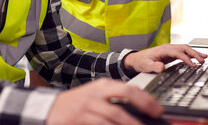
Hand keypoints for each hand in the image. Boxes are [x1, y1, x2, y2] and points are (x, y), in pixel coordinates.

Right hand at [46, 78, 162, 124]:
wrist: (49, 109)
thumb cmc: (77, 104)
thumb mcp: (95, 96)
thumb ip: (114, 99)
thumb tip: (141, 108)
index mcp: (102, 86)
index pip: (129, 88)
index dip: (146, 99)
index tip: (158, 110)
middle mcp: (95, 94)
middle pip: (123, 97)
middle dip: (142, 107)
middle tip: (155, 117)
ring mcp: (87, 107)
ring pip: (114, 116)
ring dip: (131, 124)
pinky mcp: (79, 120)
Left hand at [123, 44, 207, 73]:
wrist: (137, 59)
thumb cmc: (141, 62)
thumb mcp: (146, 66)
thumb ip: (153, 67)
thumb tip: (162, 67)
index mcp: (163, 49)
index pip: (178, 52)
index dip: (186, 58)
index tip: (193, 65)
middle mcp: (168, 47)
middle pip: (184, 48)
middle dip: (194, 54)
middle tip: (203, 61)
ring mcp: (170, 49)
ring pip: (185, 49)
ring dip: (195, 53)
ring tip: (204, 58)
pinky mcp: (171, 53)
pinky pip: (183, 52)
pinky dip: (191, 54)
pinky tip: (197, 58)